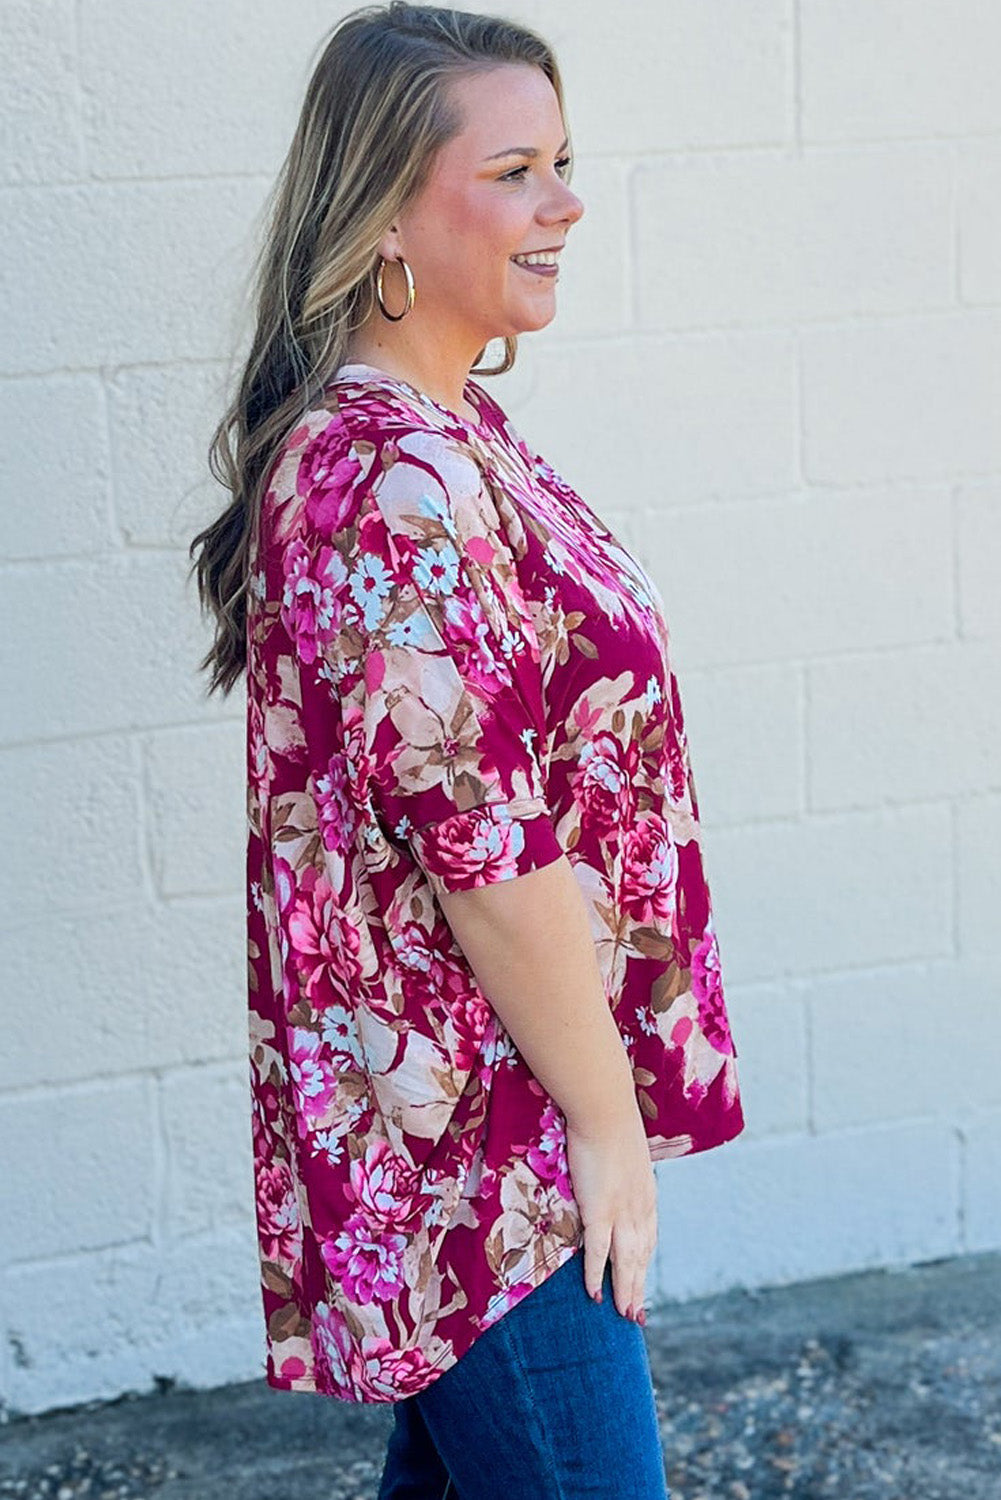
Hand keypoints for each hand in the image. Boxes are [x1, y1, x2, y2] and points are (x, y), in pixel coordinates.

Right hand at [565, 1107, 657, 1322]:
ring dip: (625, 1290)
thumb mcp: (623, 1147)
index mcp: (646, 1193)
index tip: (642, 1280)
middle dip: (638, 1286)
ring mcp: (620, 1211)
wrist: (604, 1109)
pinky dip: (596, 1275)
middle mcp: (639, 1208)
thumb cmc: (609, 1120)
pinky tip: (594, 1294)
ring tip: (623, 1314)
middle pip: (640, 1255)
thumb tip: (612, 1164)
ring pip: (625, 1261)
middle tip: (636, 1315)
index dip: (645, 1262)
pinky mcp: (599, 1210)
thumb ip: (620, 1165)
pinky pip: (598, 1252)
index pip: (648, 1236)